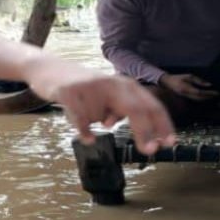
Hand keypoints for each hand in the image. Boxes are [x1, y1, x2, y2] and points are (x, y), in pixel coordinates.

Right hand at [28, 63, 176, 154]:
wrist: (48, 69)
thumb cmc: (83, 88)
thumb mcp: (107, 98)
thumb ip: (120, 111)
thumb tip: (118, 126)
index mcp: (125, 86)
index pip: (151, 105)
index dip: (163, 124)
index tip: (170, 143)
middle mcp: (112, 83)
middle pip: (136, 110)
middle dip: (145, 131)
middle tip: (150, 150)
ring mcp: (91, 87)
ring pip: (102, 117)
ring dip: (93, 120)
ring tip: (81, 110)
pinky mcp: (70, 92)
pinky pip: (81, 118)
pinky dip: (85, 131)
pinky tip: (87, 138)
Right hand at [159, 73, 219, 101]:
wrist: (167, 83)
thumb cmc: (178, 78)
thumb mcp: (189, 76)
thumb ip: (199, 81)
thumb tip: (209, 85)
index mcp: (186, 88)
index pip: (200, 92)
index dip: (209, 93)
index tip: (216, 92)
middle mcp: (186, 95)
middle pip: (200, 98)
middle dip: (209, 97)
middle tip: (217, 95)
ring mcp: (185, 98)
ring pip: (198, 100)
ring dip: (206, 99)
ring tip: (213, 96)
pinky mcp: (186, 99)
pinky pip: (196, 100)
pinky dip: (202, 99)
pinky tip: (207, 97)